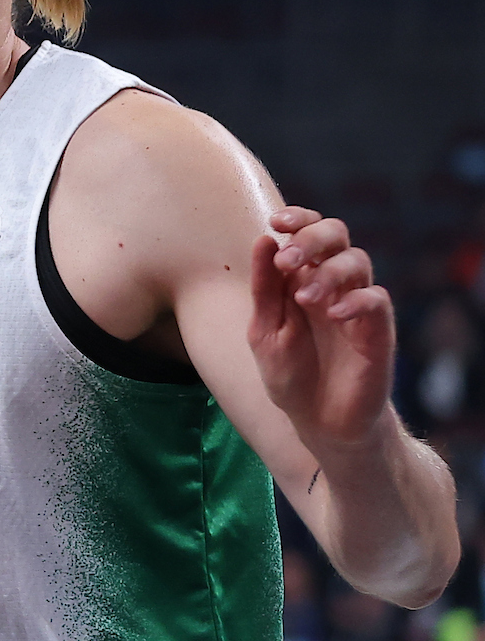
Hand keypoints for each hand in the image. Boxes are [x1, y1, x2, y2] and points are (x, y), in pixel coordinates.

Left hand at [249, 207, 394, 454]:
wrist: (319, 421)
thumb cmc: (290, 374)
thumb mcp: (264, 331)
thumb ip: (265, 289)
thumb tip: (263, 239)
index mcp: (302, 278)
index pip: (308, 232)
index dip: (298, 218)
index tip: (276, 222)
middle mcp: (333, 284)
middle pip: (337, 234)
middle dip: (311, 238)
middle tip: (288, 260)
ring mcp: (357, 304)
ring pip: (357, 261)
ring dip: (328, 272)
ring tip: (305, 298)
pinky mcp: (377, 329)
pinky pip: (376, 299)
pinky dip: (355, 300)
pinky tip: (334, 314)